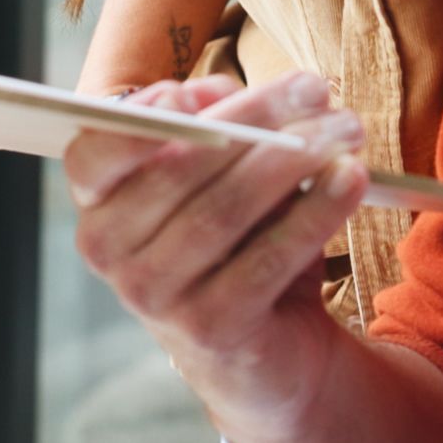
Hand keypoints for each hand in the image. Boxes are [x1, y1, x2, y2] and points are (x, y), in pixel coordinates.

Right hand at [64, 71, 374, 441]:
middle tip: (316, 88)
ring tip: (347, 130)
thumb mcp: (218, 177)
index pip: (92, 156)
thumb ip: (212, 124)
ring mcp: (156, 298)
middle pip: (178, 169)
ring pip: (225, 211)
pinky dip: (315, 212)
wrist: (262, 355)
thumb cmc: (235, 244)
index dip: (132, 124)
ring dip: (293, 160)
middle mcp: (112, 254)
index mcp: (100, 206)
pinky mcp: (211, 330)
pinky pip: (268, 259)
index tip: (183, 93)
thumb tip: (221, 90)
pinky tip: (351, 178)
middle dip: (254, 119)